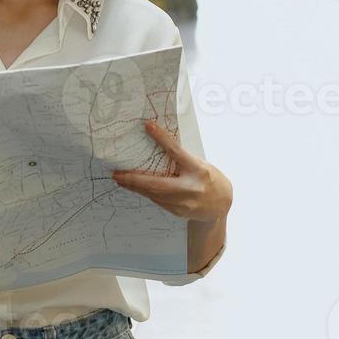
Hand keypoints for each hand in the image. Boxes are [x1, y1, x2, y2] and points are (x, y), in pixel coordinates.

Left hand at [111, 119, 232, 222]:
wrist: (220, 205)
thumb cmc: (211, 180)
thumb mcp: (200, 164)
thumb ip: (182, 158)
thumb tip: (160, 143)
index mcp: (199, 170)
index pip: (178, 152)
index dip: (162, 139)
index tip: (148, 127)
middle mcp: (191, 188)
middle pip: (158, 183)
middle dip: (135, 180)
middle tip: (118, 174)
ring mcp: (184, 204)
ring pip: (154, 194)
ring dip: (136, 187)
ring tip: (121, 179)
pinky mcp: (177, 212)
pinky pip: (158, 200)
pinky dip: (146, 192)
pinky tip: (136, 187)